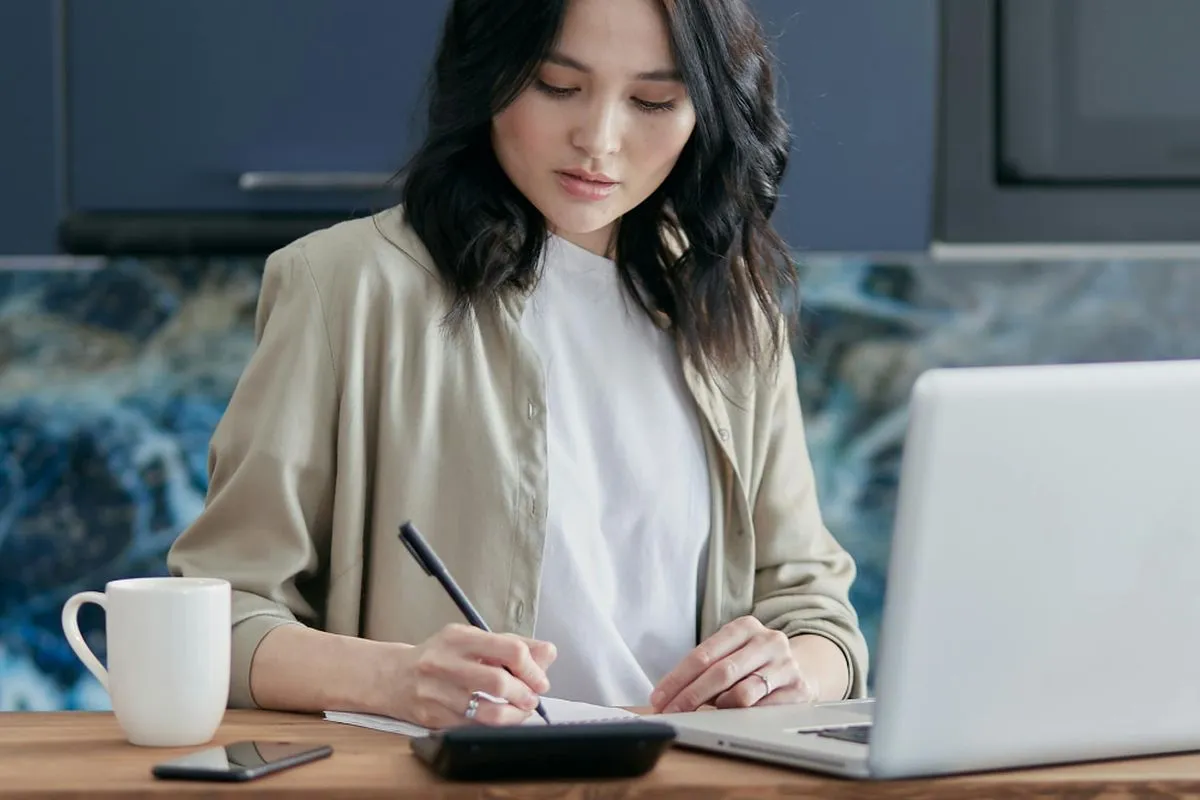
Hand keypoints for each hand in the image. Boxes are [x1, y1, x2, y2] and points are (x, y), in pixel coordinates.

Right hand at [390, 623, 555, 727]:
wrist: (392, 676)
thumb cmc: (440, 655)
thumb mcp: (472, 640)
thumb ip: (510, 645)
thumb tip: (549, 653)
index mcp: (460, 637)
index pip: (510, 649)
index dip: (532, 668)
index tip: (540, 680)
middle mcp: (445, 663)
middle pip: (499, 682)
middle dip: (525, 695)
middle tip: (532, 699)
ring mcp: (437, 692)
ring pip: (487, 713)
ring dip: (514, 716)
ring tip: (520, 712)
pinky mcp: (433, 718)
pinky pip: (473, 728)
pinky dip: (494, 727)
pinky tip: (499, 721)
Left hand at [649, 616, 816, 712]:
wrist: (805, 666)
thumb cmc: (754, 662)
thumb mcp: (732, 653)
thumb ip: (706, 668)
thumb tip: (669, 696)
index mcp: (745, 627)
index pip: (702, 654)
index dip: (677, 679)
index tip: (659, 697)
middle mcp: (768, 641)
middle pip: (720, 673)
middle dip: (690, 697)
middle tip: (672, 713)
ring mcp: (786, 665)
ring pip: (743, 693)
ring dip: (719, 707)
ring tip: (706, 713)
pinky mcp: (799, 689)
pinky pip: (764, 710)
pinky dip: (743, 717)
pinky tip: (732, 719)